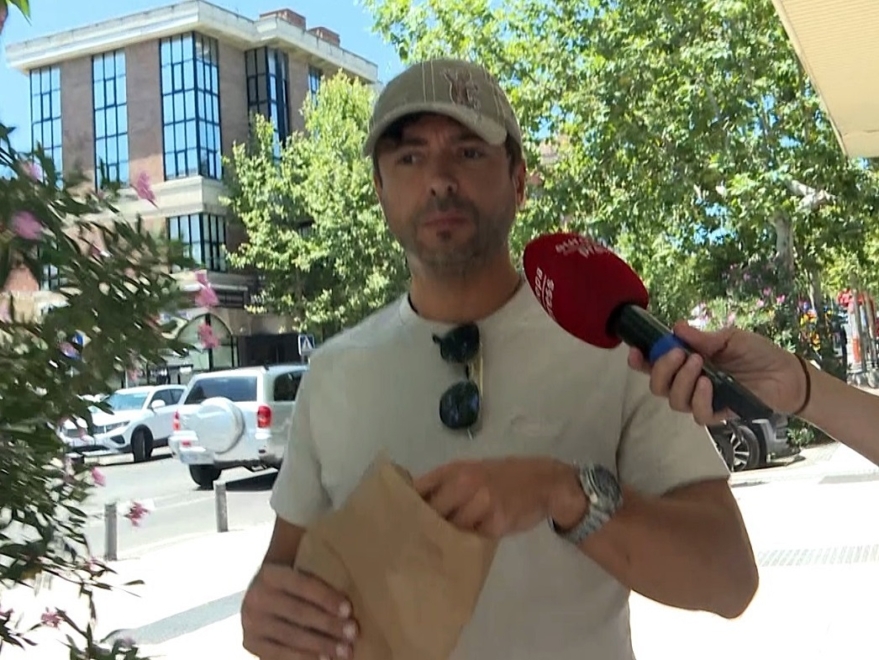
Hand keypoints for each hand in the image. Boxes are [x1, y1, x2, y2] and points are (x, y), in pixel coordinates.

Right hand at [241, 562, 358, 659]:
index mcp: (271, 574)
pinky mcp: (250, 643)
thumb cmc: (293, 585)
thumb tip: (350, 601)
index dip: (326, 597)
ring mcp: (250, 623)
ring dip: (320, 646)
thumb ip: (318, 581)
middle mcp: (255, 597)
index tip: (349, 609)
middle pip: (298, 613)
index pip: (302, 584)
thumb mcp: (300, 572)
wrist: (261, 595)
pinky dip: (302, 659)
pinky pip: (278, 655)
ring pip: (290, 637)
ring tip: (344, 652)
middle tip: (353, 633)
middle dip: (328, 625)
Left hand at [414, 457, 585, 537]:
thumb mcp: (471, 471)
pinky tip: (462, 550)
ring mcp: (482, 502)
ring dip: (445, 540)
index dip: (406, 506)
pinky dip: (467, 545)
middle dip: (423, 528)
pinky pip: (474, 538)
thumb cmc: (502, 477)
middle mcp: (466, 482)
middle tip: (412, 544)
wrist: (543, 481)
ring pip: (452, 528)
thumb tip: (412, 505)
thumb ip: (445, 484)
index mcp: (455, 469)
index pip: (420, 488)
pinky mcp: (497, 522)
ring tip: (436, 551)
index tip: (394, 522)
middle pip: (433, 512)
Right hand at [627, 321, 806, 424]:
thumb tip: (676, 327)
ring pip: (674, 400)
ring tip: (699, 364)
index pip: (654, 364)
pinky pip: (698, 414)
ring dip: (681, 381)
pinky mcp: (718, 413)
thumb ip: (703, 338)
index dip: (640, 360)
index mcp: (686, 361)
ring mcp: (702, 399)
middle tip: (679, 354)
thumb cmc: (758, 353)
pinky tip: (708, 384)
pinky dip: (699, 399)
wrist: (787, 374)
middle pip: (657, 385)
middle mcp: (689, 382)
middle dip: (661, 369)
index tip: (636, 351)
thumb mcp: (731, 338)